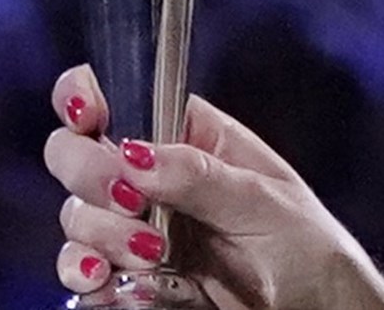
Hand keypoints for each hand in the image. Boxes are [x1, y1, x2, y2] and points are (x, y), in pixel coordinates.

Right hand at [46, 65, 383, 309]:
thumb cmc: (306, 245)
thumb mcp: (263, 199)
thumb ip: (198, 175)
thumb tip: (134, 153)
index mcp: (186, 134)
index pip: (119, 97)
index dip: (83, 96)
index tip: (86, 118)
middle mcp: (152, 177)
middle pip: (78, 156)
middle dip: (91, 177)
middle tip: (130, 203)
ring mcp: (136, 229)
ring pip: (77, 220)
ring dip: (99, 238)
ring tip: (151, 258)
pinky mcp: (130, 279)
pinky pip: (86, 276)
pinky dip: (93, 282)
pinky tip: (118, 288)